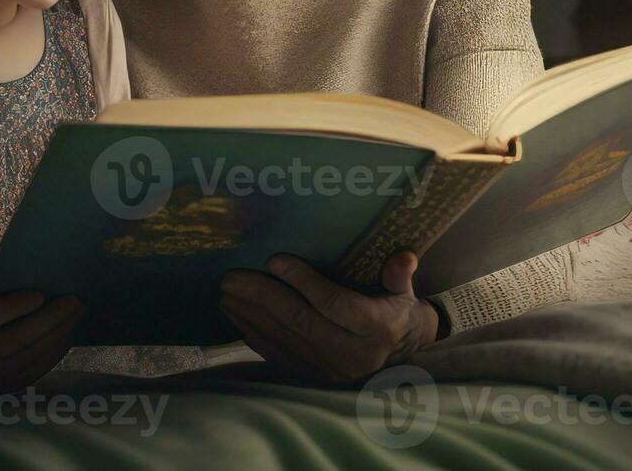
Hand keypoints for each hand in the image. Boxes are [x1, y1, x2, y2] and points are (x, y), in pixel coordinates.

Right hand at [0, 292, 83, 390]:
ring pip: (31, 355)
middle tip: (75, 300)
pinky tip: (66, 336)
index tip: (40, 293)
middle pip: (19, 338)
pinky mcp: (2, 387)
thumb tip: (38, 298)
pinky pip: (34, 370)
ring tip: (76, 313)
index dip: (17, 306)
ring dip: (59, 333)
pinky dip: (53, 353)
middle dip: (52, 319)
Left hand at [218, 250, 439, 384]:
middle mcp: (351, 352)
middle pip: (300, 321)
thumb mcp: (404, 293)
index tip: (274, 259)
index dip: (302, 280)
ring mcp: (329, 368)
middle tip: (232, 276)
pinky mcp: (312, 376)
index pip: (334, 302)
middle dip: (262, 297)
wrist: (398, 356)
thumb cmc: (395, 312)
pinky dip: (253, 334)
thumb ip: (400, 274)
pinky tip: (234, 315)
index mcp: (376, 328)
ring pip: (284, 338)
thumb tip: (405, 255)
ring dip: (250, 314)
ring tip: (226, 292)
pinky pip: (278, 354)